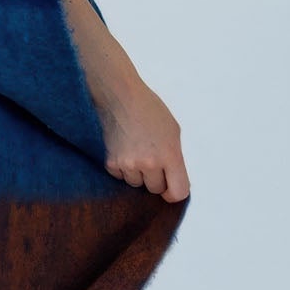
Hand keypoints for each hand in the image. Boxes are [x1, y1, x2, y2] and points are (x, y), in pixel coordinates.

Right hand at [97, 75, 188, 200]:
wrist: (120, 97)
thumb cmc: (149, 109)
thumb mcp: (173, 131)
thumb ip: (175, 157)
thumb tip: (174, 178)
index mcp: (170, 155)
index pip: (178, 192)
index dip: (174, 193)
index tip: (170, 189)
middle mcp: (150, 163)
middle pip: (155, 189)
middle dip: (155, 178)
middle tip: (151, 159)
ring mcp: (129, 165)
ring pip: (136, 184)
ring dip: (137, 173)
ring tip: (135, 151)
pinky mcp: (111, 163)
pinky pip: (120, 177)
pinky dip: (122, 168)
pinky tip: (123, 149)